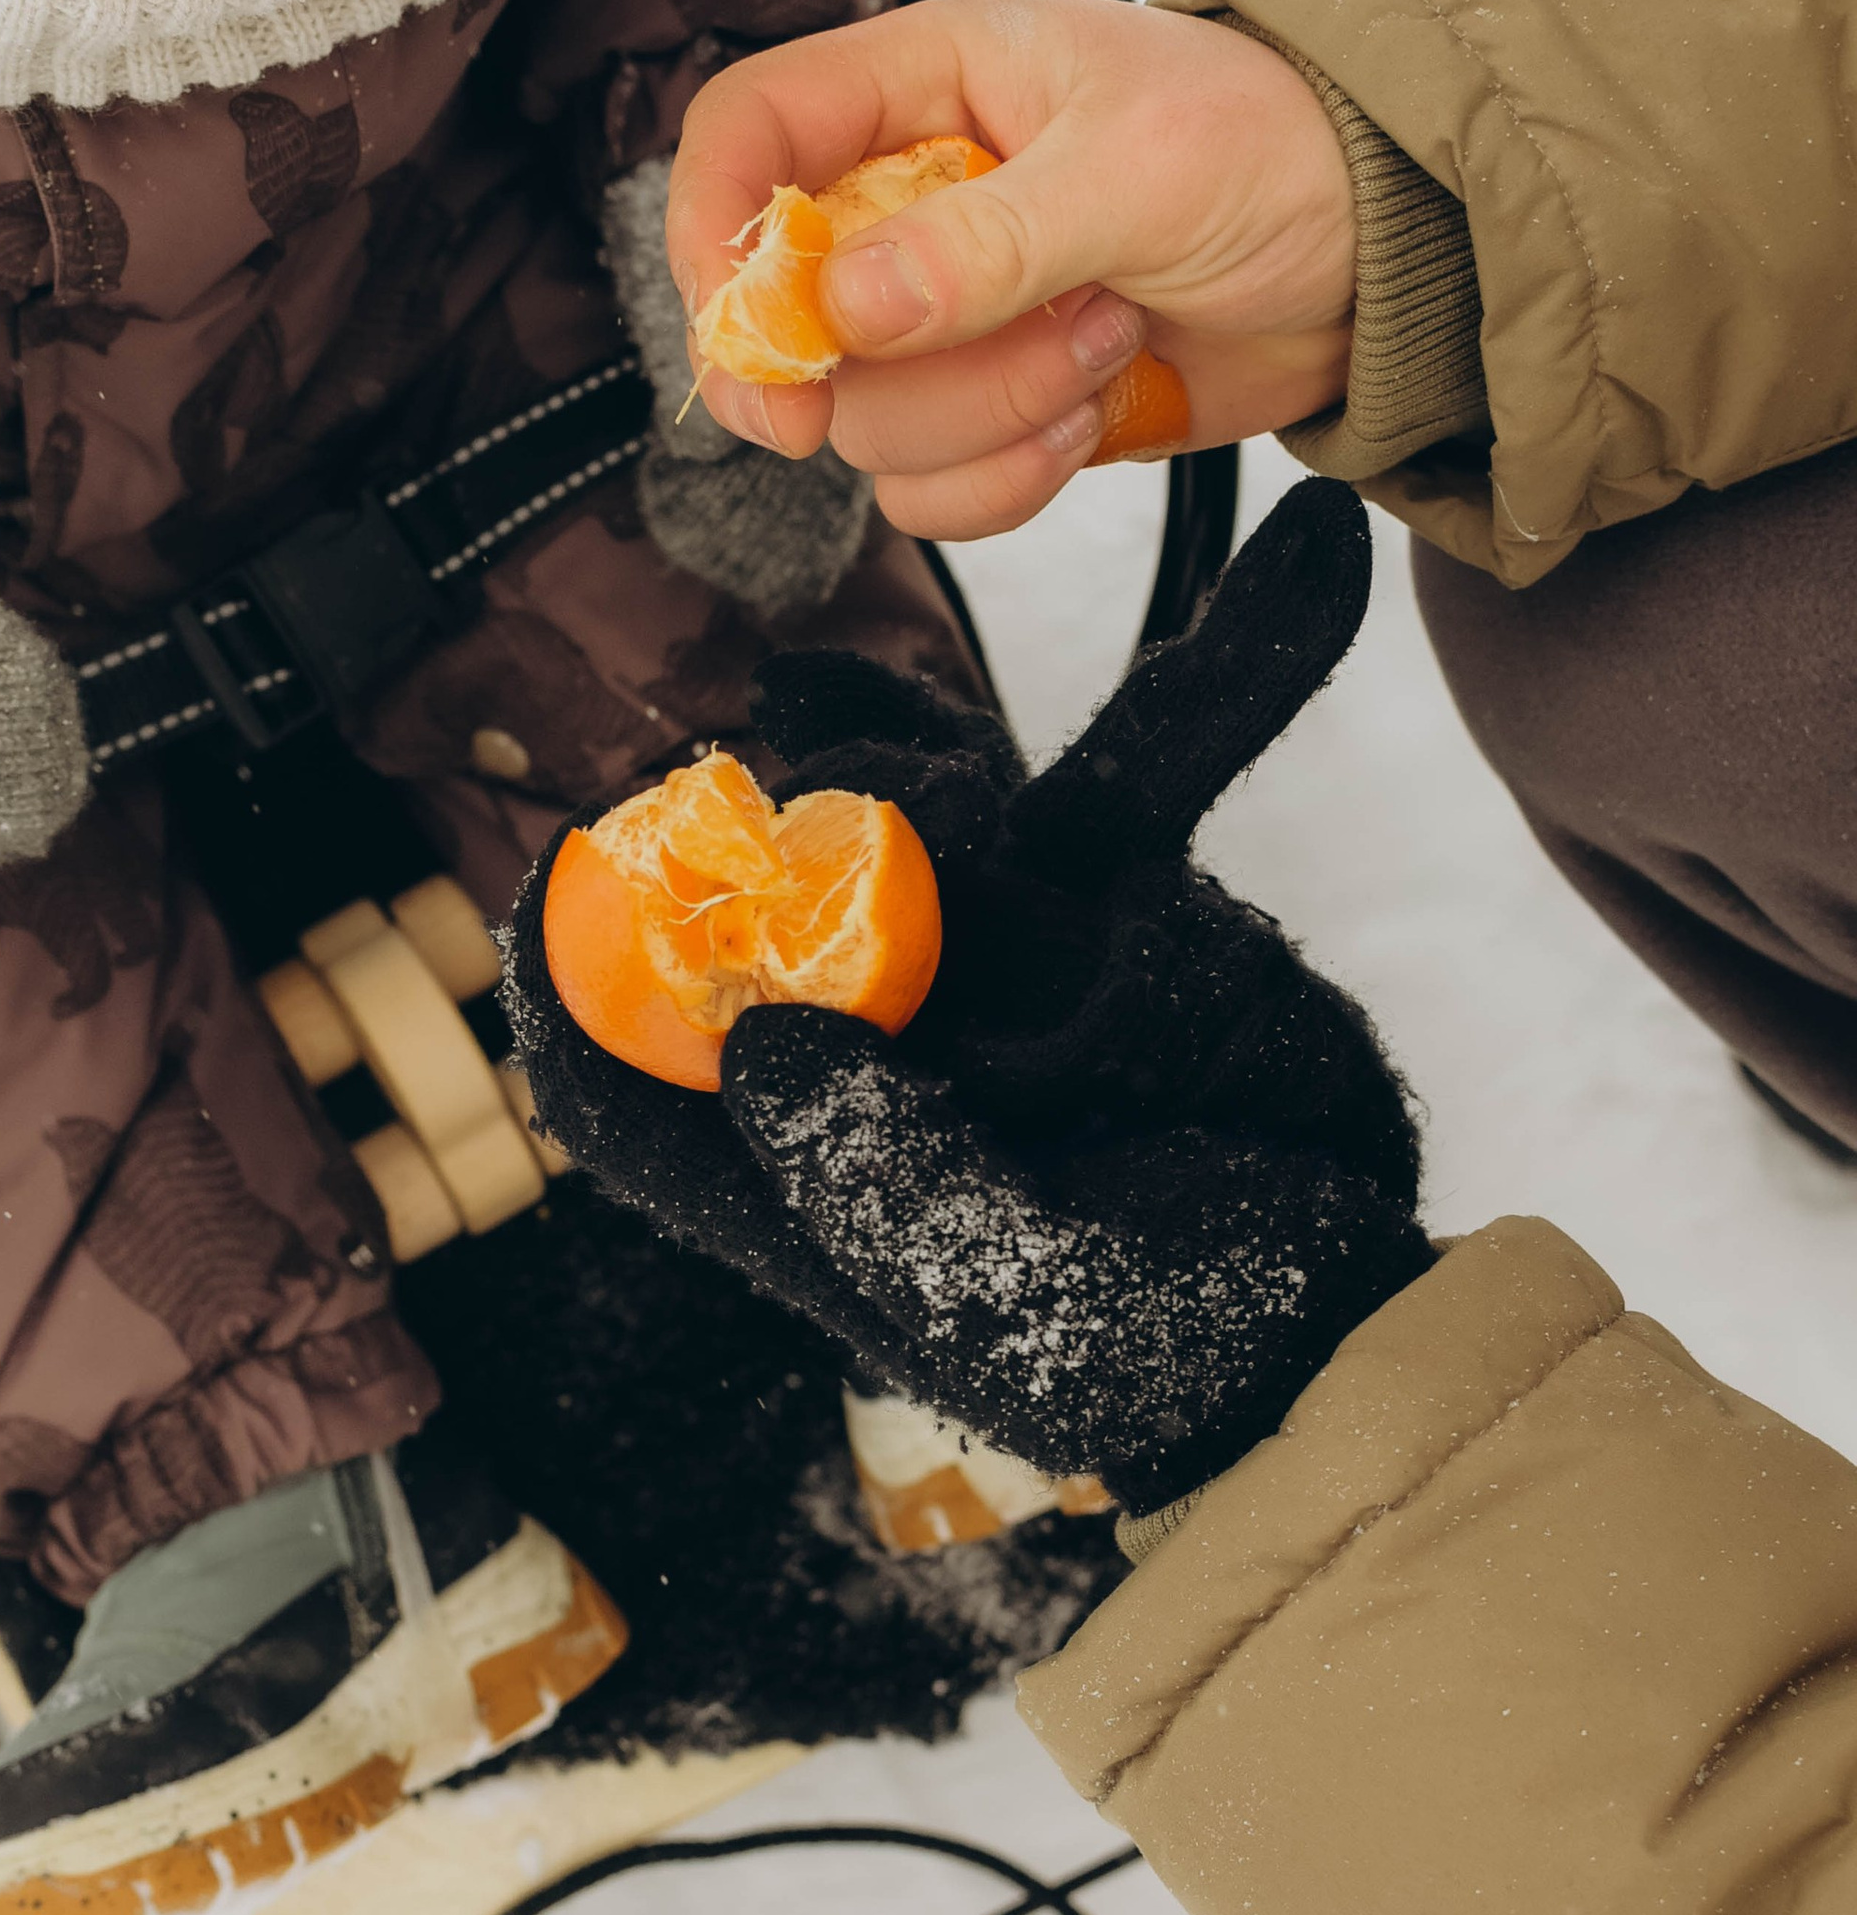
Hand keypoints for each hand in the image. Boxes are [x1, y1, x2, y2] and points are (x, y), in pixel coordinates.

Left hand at [503, 482, 1429, 1509]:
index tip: (560, 876)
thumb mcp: (1023, 1312)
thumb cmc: (1179, 1352)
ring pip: (921, 809)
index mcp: (809, 1169)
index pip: (640, 1077)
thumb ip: (889, 1192)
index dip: (581, 971)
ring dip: (909, 759)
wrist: (1353, 1326)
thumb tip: (756, 1053)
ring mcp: (1006, 953)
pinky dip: (1224, 671)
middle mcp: (885, 1043)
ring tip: (882, 732)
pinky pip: (1141, 763)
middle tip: (801, 790)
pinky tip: (1312, 562)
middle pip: (776, 900)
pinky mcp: (1126, 900)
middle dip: (783, 835)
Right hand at [667, 0, 1358, 539]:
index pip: (742, 138)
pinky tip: (1102, 412)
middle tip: (1010, 344)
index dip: (716, 236)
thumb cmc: (1275, 145)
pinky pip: (931, 487)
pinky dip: (1012, 479)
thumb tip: (845, 312)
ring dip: (990, 413)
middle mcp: (907, 204)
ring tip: (1105, 343)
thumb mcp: (1134, 168)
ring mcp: (947, 317)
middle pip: (788, 323)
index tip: (761, 342)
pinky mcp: (996, 407)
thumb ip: (986, 240)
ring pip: (864, 421)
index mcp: (918, 88)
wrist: (1387, 249)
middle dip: (901, 367)